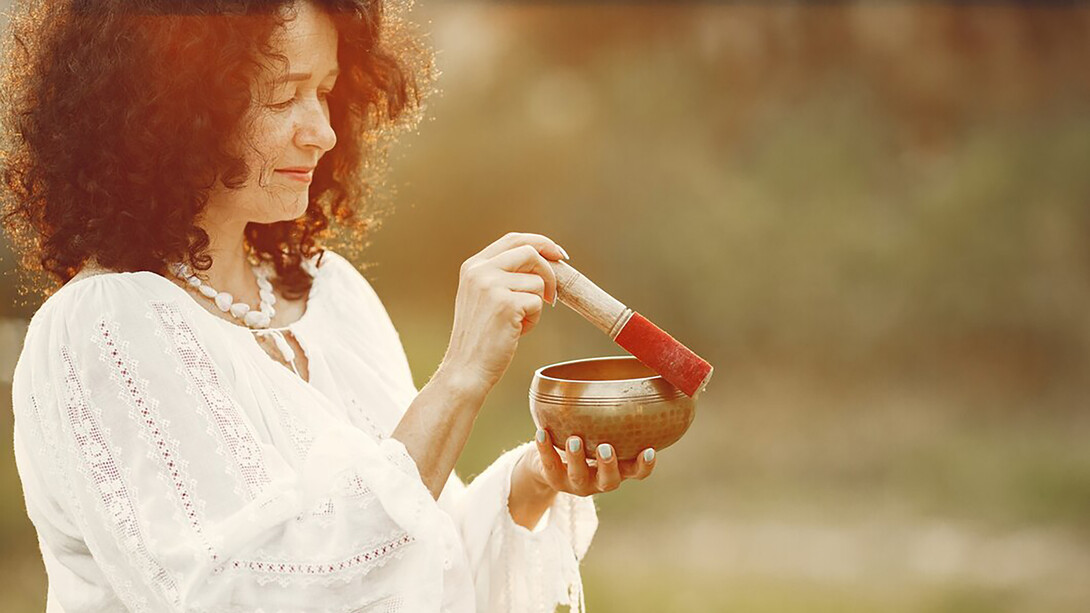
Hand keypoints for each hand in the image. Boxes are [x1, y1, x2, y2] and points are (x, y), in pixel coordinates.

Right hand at [439, 232, 567, 391]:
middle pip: (530, 252)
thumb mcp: (484, 297)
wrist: (466, 369)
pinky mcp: (505, 303)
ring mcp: (491, 285)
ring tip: (519, 322)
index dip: (541, 243)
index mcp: (473, 266)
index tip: (559, 254)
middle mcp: (479, 271)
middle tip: (552, 296)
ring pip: (537, 282)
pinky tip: (517, 331)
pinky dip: (534, 320)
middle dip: (549, 272)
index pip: (513, 239)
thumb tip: (544, 261)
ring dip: (537, 305)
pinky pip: (537, 303)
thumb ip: (504, 276)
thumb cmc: (481, 337)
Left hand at [522, 428, 656, 496]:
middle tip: (605, 447)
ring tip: (574, 439)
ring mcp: (575, 483)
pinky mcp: (553, 479)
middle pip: (609, 480)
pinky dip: (545, 448)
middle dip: (608, 464)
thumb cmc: (586, 440)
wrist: (549, 464)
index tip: (650, 450)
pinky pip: (549, 465)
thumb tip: (636, 377)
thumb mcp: (603, 432)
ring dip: (577, 458)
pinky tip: (542, 432)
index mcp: (617, 469)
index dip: (645, 465)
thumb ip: (616, 417)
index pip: (637, 472)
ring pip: (578, 475)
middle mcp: (599, 480)